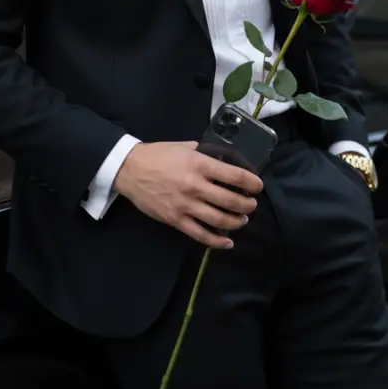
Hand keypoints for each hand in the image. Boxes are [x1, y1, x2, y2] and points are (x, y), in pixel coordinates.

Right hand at [114, 140, 261, 249]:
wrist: (130, 169)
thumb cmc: (157, 155)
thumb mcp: (184, 146)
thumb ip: (204, 152)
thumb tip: (222, 158)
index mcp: (199, 164)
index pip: (235, 176)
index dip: (252, 183)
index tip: (258, 186)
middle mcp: (195, 186)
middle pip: (231, 201)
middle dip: (247, 205)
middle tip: (251, 205)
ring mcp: (186, 205)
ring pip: (220, 220)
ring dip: (236, 222)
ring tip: (241, 220)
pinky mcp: (176, 220)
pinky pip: (200, 235)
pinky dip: (217, 241)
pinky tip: (227, 242)